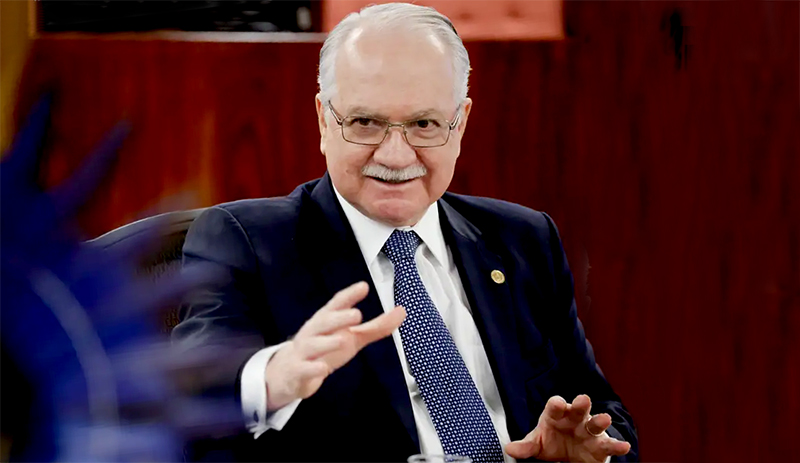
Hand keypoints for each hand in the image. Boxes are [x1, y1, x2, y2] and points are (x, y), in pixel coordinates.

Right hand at [264, 281, 405, 409]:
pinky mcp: (298, 371)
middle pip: (324, 322)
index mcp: (327, 320)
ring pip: (313, 344)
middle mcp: (314, 332)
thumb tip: (401, 311)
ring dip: (327, 342)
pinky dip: (312, 368)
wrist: (289, 372)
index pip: (337, 304)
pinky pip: (304, 369)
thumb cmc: (324, 348)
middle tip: (356, 315)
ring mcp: (304, 351)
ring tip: (343, 339)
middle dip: (339, 317)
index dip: (349, 295)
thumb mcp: (352, 337)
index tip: (363, 287)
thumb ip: (377, 326)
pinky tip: (322, 368)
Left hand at [505, 394, 630, 462]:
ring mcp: (589, 431)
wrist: (568, 455)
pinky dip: (617, 445)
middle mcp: (575, 419)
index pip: (556, 406)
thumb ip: (526, 446)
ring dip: (600, 421)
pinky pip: (610, 445)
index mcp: (556, 415)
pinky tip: (624, 446)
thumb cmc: (552, 441)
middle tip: (583, 400)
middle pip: (578, 408)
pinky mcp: (601, 445)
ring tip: (604, 420)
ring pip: (596, 423)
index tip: (558, 404)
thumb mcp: (538, 442)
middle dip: (581, 404)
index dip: (557, 404)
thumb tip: (510, 448)